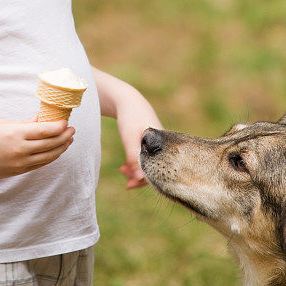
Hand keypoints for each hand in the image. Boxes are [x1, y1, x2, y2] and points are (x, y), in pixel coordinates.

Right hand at [0, 118, 74, 177]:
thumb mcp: (5, 124)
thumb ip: (26, 123)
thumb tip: (44, 117)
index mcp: (16, 133)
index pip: (45, 130)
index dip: (59, 127)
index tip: (67, 122)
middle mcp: (20, 150)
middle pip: (50, 144)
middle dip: (64, 136)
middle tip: (72, 130)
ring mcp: (19, 163)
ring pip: (48, 156)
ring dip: (61, 148)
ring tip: (69, 140)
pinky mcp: (18, 172)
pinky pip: (40, 164)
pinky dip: (50, 157)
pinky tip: (56, 150)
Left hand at [91, 66, 163, 189]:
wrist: (128, 100)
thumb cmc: (130, 117)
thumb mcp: (130, 138)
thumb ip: (134, 158)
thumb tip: (138, 179)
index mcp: (162, 145)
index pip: (158, 171)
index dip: (145, 180)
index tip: (130, 185)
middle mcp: (163, 146)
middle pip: (155, 169)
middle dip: (140, 177)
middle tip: (126, 184)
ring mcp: (157, 144)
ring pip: (150, 164)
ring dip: (137, 171)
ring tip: (123, 171)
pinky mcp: (151, 143)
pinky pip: (146, 158)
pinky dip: (136, 164)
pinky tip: (124, 167)